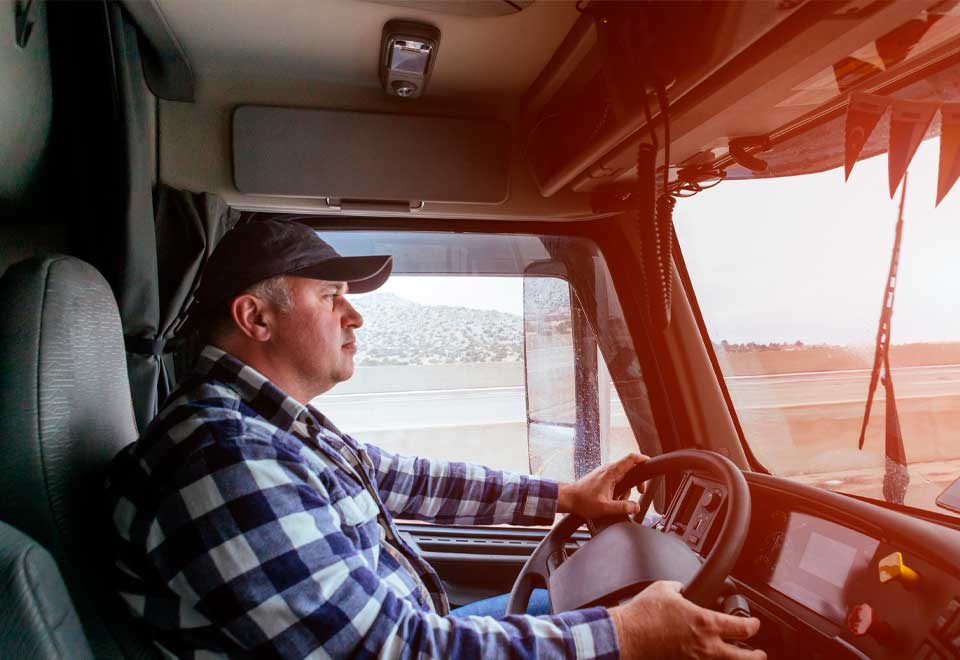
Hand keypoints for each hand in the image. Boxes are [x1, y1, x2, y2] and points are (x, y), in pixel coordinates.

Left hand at [557, 452, 647, 518]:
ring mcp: (605, 472)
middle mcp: (608, 469)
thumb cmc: (583, 501)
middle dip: (637, 481)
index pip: (631, 458)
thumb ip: (623, 507)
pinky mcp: (602, 478)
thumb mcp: (605, 508)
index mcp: (611, 472)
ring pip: (623, 476)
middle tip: (639, 491)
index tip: (650, 464)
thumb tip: (635, 506)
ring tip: (619, 500)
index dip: (643, 459)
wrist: (568, 499)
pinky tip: (613, 499)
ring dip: (626, 488)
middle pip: (630, 467)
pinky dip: (619, 488)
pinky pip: (616, 480)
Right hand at [610, 581, 764, 659]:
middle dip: (757, 656)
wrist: (626, 636)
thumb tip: (682, 590)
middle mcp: (706, 647)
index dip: (753, 625)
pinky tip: (712, 659)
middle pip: (746, 658)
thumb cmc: (642, 614)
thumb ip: (680, 589)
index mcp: (705, 623)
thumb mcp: (665, 589)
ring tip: (739, 659)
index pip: (743, 628)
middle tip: (760, 653)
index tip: (754, 624)